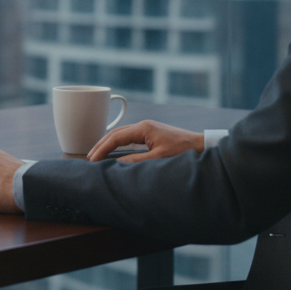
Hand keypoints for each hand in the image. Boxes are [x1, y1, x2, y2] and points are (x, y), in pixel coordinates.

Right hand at [86, 120, 203, 162]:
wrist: (201, 145)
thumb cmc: (182, 151)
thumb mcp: (158, 159)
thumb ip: (136, 161)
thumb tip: (116, 164)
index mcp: (144, 128)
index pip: (115, 137)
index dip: (102, 149)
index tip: (92, 160)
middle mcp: (144, 125)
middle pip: (115, 133)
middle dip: (101, 145)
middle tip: (89, 157)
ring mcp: (148, 128)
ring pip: (121, 134)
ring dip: (109, 143)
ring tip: (98, 154)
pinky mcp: (152, 133)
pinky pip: (129, 136)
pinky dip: (118, 143)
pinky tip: (115, 151)